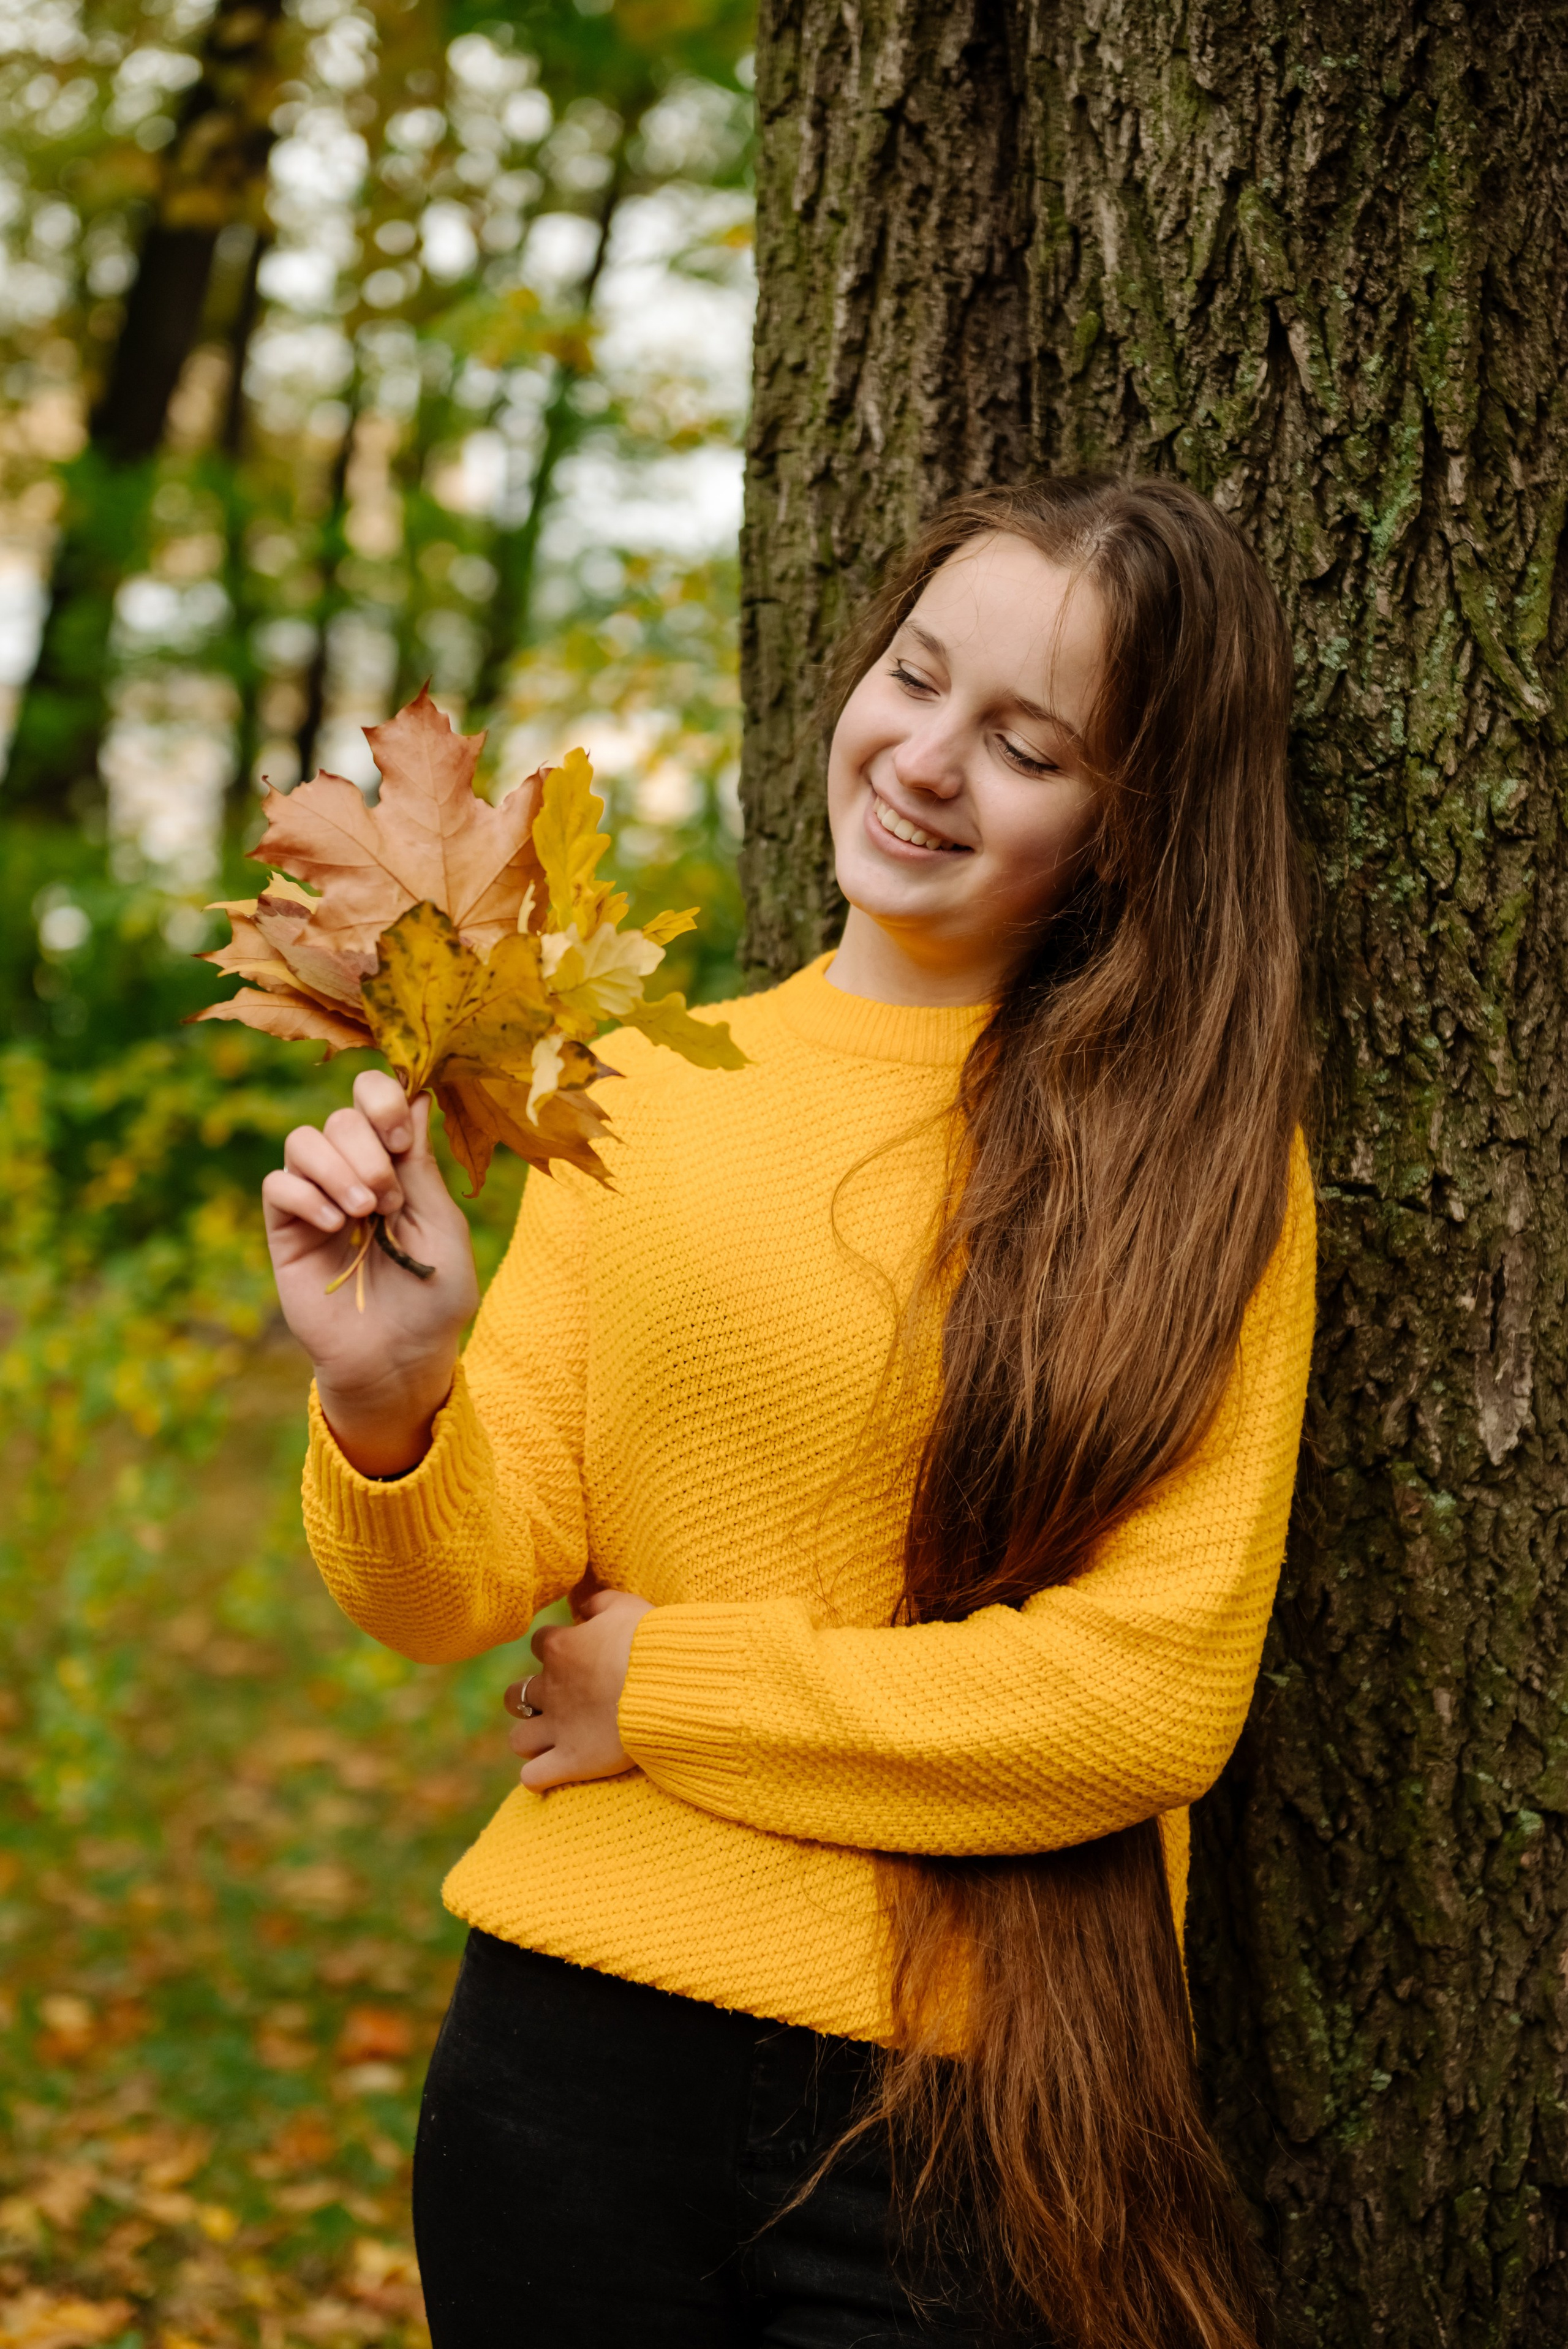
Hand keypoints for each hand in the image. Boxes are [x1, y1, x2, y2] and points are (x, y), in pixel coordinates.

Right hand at [262, 1071, 478, 1474]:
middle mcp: (352, 1173)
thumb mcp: (441, 1227)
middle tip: (389, 1201)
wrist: (399, 1359)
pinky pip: (278, 1186)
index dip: (382, 1099)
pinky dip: (306, 1196)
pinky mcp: (286, 1231)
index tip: (399, 1136)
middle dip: (367, 1150)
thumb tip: (418, 1094)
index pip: (374, 1097)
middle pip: (339, 1117)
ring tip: (364, 1213)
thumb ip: (422, 1166)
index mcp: (396, 1164)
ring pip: (303, 1141)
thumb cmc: (432, 1298)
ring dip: (336, 1169)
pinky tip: (336, 1227)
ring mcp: (316, 1200)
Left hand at [505, 1590, 653, 1792]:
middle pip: (514, 1695)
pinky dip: (539, 1776)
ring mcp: (558, 1727)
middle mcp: (550, 1688)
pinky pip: (533, 1777)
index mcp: (561, 1648)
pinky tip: (556, 1772)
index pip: (540, 1643)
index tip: (581, 1657)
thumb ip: (599, 1602)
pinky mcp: (572, 1760)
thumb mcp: (626, 1606)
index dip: (558, 1649)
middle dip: (529, 1700)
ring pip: (519, 1738)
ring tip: (555, 1742)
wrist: (669, 1683)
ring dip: (532, 1739)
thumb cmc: (651, 1642)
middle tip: (562, 1704)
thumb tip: (583, 1605)